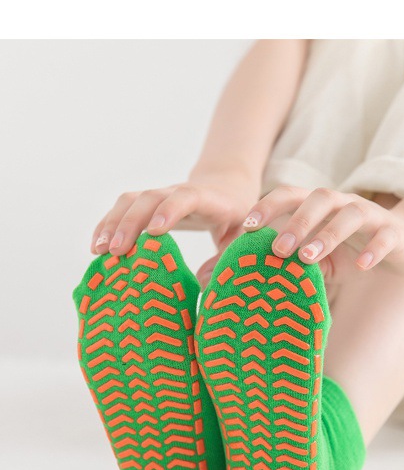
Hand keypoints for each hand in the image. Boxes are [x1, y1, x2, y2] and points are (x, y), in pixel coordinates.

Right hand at [90, 169, 256, 258]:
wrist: (226, 185)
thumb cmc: (237, 215)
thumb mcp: (243, 234)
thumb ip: (230, 256)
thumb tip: (206, 284)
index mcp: (207, 198)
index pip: (186, 197)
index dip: (170, 210)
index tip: (155, 231)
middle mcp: (178, 192)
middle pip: (150, 197)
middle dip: (131, 222)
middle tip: (117, 251)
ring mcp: (160, 195)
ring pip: (131, 200)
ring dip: (112, 222)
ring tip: (98, 251)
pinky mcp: (147, 203)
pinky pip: (122, 207)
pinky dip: (106, 224)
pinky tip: (96, 246)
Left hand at [241, 186, 403, 276]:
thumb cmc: (354, 249)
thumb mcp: (319, 259)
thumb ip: (287, 264)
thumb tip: (236, 278)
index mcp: (321, 207)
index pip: (290, 195)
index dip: (268, 206)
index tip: (246, 227)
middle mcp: (343, 204)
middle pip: (319, 199)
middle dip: (296, 221)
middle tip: (276, 249)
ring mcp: (371, 216)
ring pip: (350, 214)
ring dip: (328, 234)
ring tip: (309, 258)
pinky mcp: (395, 233)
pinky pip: (384, 236)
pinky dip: (373, 250)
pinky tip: (362, 267)